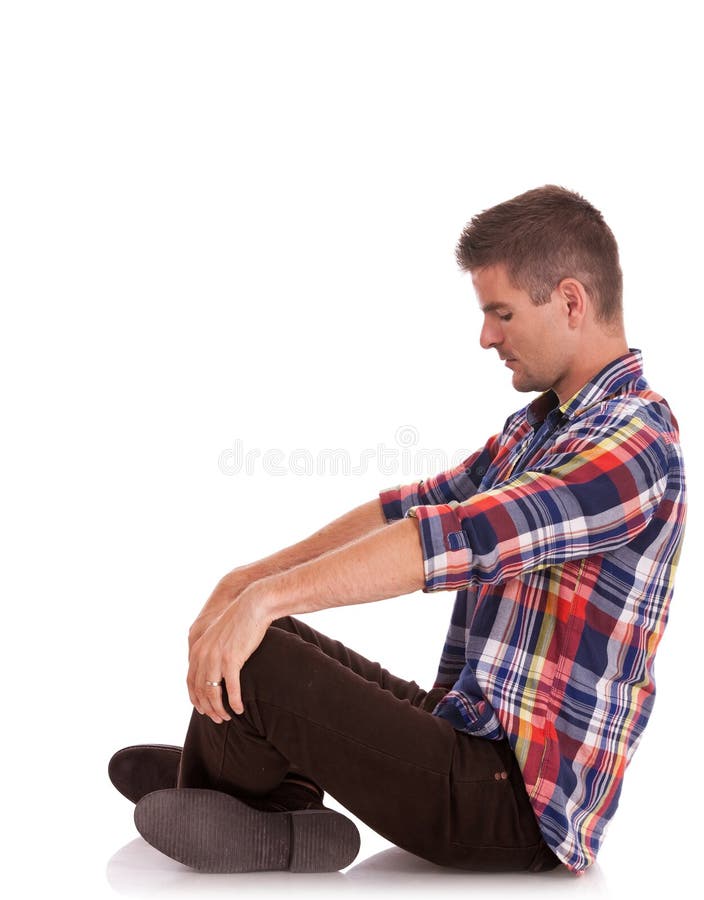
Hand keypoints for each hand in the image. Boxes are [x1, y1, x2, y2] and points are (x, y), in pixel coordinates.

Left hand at [186, 585, 272, 722]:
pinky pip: (231, 688)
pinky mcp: (232, 660)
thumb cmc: (239, 621)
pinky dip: (234, 702)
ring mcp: (216, 658)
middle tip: (217, 719)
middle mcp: (203, 655)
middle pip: (200, 691)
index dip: (196, 698)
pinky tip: (239, 709)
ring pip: (213, 693)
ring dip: (219, 709)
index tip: (203, 709)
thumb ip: (211, 650)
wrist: (252, 606)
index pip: (191, 681)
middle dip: (207, 708)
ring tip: (227, 717)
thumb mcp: (218, 636)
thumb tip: (214, 667)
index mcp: (198, 649)